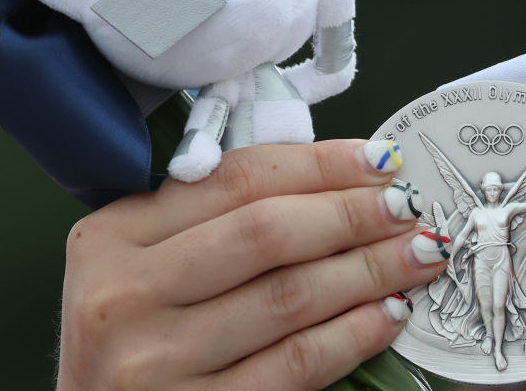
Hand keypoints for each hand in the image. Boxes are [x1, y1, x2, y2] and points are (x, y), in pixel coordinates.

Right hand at [56, 140, 448, 389]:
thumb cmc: (130, 337)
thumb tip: (327, 184)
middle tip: (407, 206)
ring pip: (289, 297)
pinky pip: (294, 365)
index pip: (232, 179)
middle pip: (264, 232)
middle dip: (351, 213)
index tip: (376, 160)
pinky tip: (386, 314)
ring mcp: (155, 361)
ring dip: (367, 270)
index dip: (318, 165)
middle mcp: (123, 295)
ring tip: (414, 255)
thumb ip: (206, 221)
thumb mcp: (139, 265)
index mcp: (110, 237)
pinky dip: (351, 335)